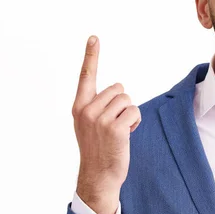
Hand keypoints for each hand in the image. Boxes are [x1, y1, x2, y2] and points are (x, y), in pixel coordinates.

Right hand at [71, 35, 140, 213]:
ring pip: (128, 100)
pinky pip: (134, 111)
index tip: (94, 37)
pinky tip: (126, 135)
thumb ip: (97, 106)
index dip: (91, 56)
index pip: (87, 76)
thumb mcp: (89, 124)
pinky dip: (135, 122)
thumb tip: (118, 90)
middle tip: (114, 125)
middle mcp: (86, 110)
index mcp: (79, 106)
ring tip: (119, 131)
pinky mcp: (114, 127)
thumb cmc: (99, 149)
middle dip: (122, 104)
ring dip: (129, 114)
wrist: (98, 176)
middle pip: (119, 89)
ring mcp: (99, 119)